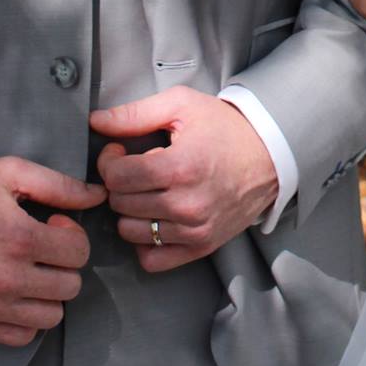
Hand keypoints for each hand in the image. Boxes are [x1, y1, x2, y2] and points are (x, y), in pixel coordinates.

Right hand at [0, 157, 104, 345]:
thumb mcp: (9, 174)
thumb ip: (59, 185)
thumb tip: (99, 196)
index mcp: (20, 238)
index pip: (79, 253)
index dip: (72, 236)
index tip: (53, 226)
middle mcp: (8, 278)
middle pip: (70, 286)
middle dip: (63, 264)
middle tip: (42, 249)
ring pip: (52, 315)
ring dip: (49, 293)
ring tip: (31, 271)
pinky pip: (23, 336)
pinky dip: (28, 319)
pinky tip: (18, 294)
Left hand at [89, 89, 279, 271]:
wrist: (270, 155)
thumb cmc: (225, 128)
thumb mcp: (182, 107)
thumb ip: (134, 114)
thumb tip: (95, 121)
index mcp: (180, 167)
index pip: (116, 177)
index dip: (110, 161)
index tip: (120, 152)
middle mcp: (186, 204)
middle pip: (120, 203)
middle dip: (120, 183)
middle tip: (137, 168)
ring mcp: (194, 230)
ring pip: (130, 232)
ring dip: (131, 211)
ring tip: (148, 191)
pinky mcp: (201, 246)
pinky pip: (152, 259)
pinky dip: (146, 241)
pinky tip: (155, 217)